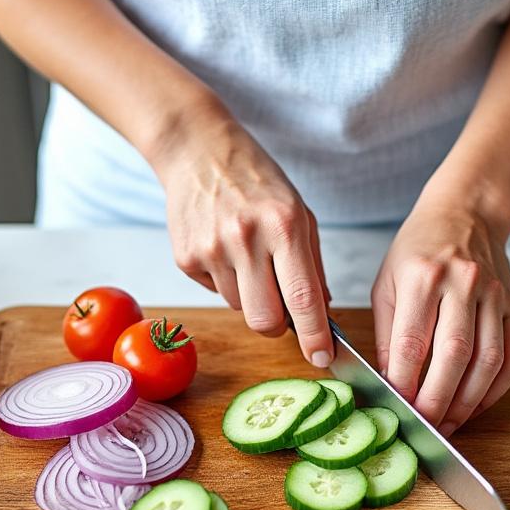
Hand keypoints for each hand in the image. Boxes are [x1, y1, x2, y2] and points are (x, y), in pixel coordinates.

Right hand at [154, 115, 333, 367]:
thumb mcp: (299, 213)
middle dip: (277, 326)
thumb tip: (321, 314)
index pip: (303, 298)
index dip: (315, 336)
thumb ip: (313, 266)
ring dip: (249, 295)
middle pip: (264, 320)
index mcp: (284, 225)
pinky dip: (225, 280)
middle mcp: (246, 239)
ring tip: (247, 255)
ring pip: (239, 308)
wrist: (198, 151)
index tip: (323, 358)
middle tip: (281, 310)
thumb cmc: (257, 181)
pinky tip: (223, 248)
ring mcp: (211, 249)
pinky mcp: (185, 258)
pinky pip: (215, 292)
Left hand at [371, 202, 509, 435]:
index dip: (404, 380)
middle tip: (425, 427)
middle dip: (437, 399)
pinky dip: (497, 388)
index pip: (412, 340)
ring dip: (468, 400)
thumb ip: (386, 334)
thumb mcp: (387, 283)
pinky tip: (477, 404)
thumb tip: (388, 383)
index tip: (396, 406)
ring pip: (488, 360)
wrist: (466, 213)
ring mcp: (494, 296)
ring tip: (449, 423)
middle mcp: (463, 284)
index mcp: (422, 276)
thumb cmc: (419, 249)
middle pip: (453, 354)